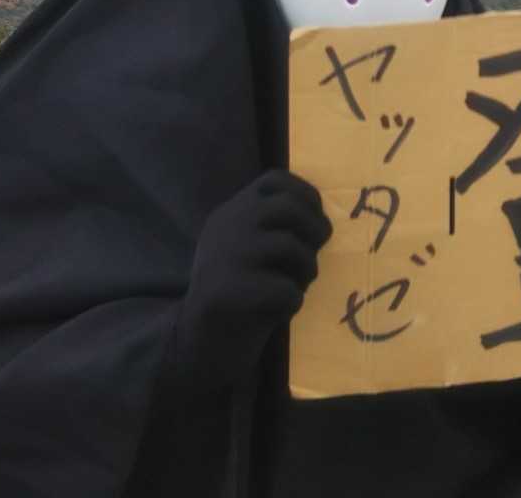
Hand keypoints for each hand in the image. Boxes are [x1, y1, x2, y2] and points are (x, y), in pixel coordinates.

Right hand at [175, 170, 331, 385]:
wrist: (198, 341)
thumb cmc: (237, 293)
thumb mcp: (248, 247)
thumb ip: (273, 227)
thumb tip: (321, 221)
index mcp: (230, 212)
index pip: (274, 180)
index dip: (306, 194)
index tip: (315, 217)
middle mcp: (226, 226)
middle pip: (288, 206)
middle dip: (315, 228)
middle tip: (315, 252)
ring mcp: (226, 256)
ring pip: (290, 246)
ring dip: (307, 269)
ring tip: (297, 286)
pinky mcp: (229, 290)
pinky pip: (287, 290)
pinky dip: (293, 301)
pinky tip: (279, 310)